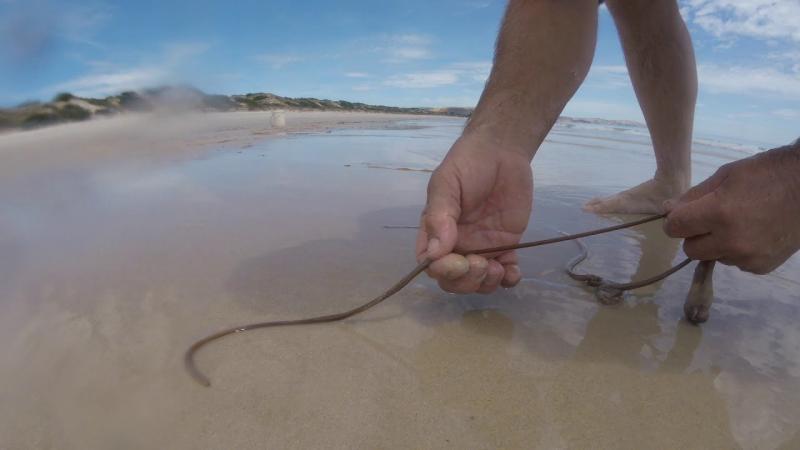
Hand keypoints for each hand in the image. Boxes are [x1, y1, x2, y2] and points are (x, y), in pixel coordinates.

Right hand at [416, 133, 532, 292]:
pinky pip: (506, 272)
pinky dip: (509, 280)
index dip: (442, 271)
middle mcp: (457, 244)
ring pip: (479, 282)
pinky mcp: (506, 246)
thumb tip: (435, 253)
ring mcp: (482, 247)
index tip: (457, 262)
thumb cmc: (468, 163)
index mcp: (435, 232)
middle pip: (454, 280)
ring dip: (486, 283)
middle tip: (481, 263)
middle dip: (466, 281)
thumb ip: (440, 215)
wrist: (502, 151)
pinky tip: (513, 271)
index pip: (431, 264)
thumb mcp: (446, 183)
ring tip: (498, 267)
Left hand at [664, 143, 799, 273]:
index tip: (683, 214)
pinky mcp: (761, 267)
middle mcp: (731, 241)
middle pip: (690, 249)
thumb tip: (668, 211)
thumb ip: (693, 196)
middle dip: (694, 234)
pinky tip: (754, 233)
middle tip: (711, 218)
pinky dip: (737, 251)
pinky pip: (734, 262)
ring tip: (739, 223)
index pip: (675, 228)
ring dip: (716, 244)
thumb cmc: (767, 174)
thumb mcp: (726, 175)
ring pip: (712, 256)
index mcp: (719, 213)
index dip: (675, 220)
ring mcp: (748, 257)